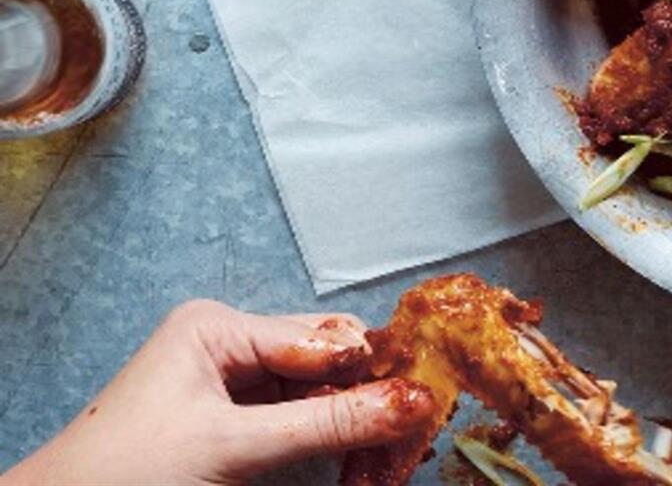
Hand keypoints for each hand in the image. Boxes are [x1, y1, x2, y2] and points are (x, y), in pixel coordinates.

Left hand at [2, 300, 435, 485]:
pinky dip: (331, 442)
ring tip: (388, 458)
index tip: (426, 398)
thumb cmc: (120, 475)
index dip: (375, 368)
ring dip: (354, 425)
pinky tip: (357, 461)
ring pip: (322, 394)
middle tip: (412, 435)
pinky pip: (301, 423)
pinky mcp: (235, 427)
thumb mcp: (234, 446)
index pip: (323, 335)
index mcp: (218, 326)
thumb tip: (408, 400)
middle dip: (369, 399)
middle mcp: (228, 346)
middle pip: (328, 362)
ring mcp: (231, 387)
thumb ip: (325, 421)